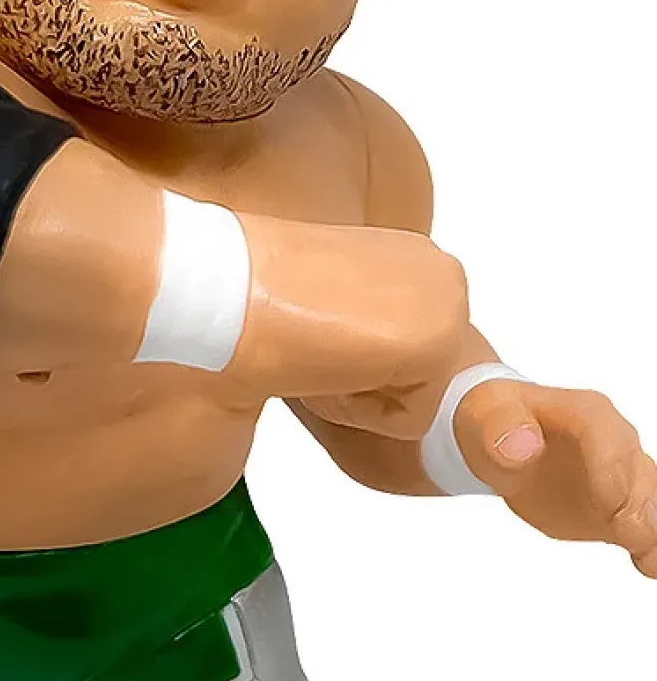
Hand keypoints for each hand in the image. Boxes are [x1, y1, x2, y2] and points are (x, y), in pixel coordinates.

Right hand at [257, 224, 470, 435]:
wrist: (233, 289)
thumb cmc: (259, 291)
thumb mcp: (331, 296)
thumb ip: (366, 316)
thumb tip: (369, 350)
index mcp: (417, 258)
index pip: (409, 349)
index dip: (355, 356)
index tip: (318, 327)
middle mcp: (444, 273)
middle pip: (420, 376)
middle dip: (366, 378)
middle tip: (318, 343)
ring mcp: (448, 308)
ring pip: (415, 399)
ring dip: (360, 393)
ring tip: (321, 351)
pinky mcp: (439, 347)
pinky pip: (409, 422)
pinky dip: (361, 410)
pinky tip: (329, 365)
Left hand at [453, 382, 656, 576]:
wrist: (504, 442)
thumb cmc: (496, 423)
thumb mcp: (486, 415)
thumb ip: (501, 427)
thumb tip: (519, 446)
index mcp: (586, 414)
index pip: (607, 436)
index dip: (612, 470)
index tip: (612, 505)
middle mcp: (616, 443)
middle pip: (639, 473)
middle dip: (642, 505)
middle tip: (638, 536)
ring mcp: (623, 478)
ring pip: (648, 501)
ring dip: (651, 529)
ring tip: (650, 559)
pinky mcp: (619, 511)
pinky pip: (643, 528)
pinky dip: (648, 546)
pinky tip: (649, 565)